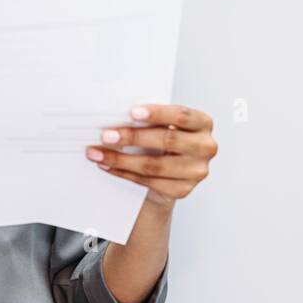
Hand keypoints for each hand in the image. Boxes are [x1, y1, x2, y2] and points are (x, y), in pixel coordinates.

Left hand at [86, 103, 216, 210]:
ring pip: (153, 165)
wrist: (172, 173)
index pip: (181, 115)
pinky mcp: (183, 189)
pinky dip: (123, 173)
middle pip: (167, 140)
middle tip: (106, 136)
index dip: (157, 113)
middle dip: (132, 137)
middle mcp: (205, 147)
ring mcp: (196, 171)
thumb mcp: (165, 125)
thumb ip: (151, 119)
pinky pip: (148, 181)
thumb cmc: (165, 140)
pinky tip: (107, 165)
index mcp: (203, 123)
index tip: (132, 112)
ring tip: (97, 153)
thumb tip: (115, 116)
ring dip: (120, 159)